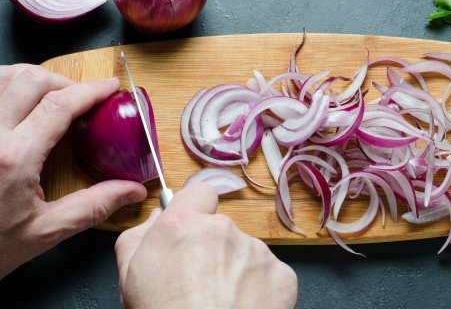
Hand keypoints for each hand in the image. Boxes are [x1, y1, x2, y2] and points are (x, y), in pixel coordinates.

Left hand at [0, 65, 146, 278]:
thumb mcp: (44, 232)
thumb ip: (92, 206)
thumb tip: (132, 191)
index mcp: (14, 159)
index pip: (59, 105)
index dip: (91, 90)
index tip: (110, 87)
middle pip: (30, 81)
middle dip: (64, 82)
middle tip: (80, 98)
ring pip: (1, 77)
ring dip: (31, 78)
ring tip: (49, 94)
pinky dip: (5, 86)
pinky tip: (16, 100)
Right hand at [115, 182, 297, 308]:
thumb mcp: (129, 275)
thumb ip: (140, 235)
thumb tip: (158, 216)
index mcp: (185, 225)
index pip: (200, 193)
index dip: (196, 210)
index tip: (193, 229)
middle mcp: (224, 229)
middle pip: (223, 229)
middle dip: (215, 250)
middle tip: (202, 284)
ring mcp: (256, 251)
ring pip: (247, 253)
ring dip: (237, 271)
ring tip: (222, 302)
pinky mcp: (281, 275)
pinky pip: (270, 274)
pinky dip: (260, 289)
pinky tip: (243, 308)